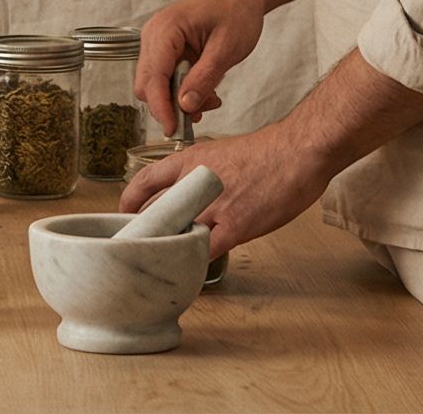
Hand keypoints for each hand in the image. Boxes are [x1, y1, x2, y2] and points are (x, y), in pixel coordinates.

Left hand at [116, 123, 331, 259]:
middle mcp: (194, 183)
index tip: (125, 212)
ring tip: (166, 260)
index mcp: (190, 160)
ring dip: (170, 249)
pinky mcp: (234, 227)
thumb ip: (203, 177)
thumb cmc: (268, 153)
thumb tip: (196, 199)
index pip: (146, 179)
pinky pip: (205, 252)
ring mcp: (213, 206)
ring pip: (177, 234)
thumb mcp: (223, 154)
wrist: (297, 153)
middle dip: (147, 231)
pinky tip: (193, 270)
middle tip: (142, 245)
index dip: (131, 199)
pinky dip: (196, 263)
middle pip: (156, 212)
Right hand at [136, 0, 265, 132]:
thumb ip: (204, 78)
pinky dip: (181, 91)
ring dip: (177, 100)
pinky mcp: (165, 49)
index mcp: (166, 29)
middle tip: (200, 116)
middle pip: (147, 84)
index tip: (173, 131)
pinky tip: (205, 93)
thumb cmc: (236, 11)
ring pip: (155, 84)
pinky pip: (165, 78)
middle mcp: (154, 34)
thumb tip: (184, 106)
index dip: (161, 107)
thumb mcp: (226, 48)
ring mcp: (157, 41)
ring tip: (210, 101)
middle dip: (170, 106)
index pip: (153, 76)